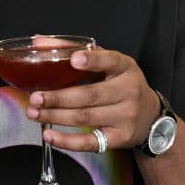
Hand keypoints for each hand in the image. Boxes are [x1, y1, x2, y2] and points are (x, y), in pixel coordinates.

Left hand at [25, 47, 159, 152]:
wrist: (150, 116)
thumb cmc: (122, 85)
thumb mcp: (108, 64)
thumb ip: (75, 51)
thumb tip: (39, 42)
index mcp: (126, 68)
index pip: (110, 61)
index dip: (92, 60)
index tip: (73, 59)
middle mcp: (129, 92)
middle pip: (90, 95)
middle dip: (58, 97)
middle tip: (35, 98)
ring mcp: (126, 117)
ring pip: (85, 117)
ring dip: (55, 117)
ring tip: (34, 114)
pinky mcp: (119, 138)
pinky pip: (90, 142)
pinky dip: (67, 141)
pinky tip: (49, 135)